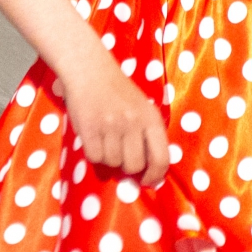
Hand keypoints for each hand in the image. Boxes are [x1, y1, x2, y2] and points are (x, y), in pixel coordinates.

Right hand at [62, 60, 170, 185]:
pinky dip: (93, 153)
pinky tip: (94, 138)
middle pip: (134, 165)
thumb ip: (148, 135)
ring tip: (106, 140)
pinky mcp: (89, 128)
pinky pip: (94, 157)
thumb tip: (149, 172)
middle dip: (127, 167)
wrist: (90, 71)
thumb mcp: (143, 108)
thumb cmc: (119, 92)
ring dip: (108, 157)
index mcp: (151, 118)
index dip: (155, 176)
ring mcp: (110, 126)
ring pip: (112, 163)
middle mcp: (133, 123)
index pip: (161, 158)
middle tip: (120, 155)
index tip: (147, 181)